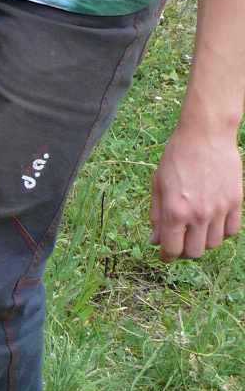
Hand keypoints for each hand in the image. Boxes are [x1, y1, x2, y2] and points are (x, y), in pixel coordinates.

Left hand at [150, 122, 242, 260]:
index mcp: (175, 210)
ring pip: (213, 244)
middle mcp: (198, 214)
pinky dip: (222, 232)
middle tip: (180, 241)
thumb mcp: (158, 184)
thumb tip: (155, 240)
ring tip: (196, 229)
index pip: (172, 249)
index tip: (165, 254)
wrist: (205, 135)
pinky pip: (231, 231)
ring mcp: (219, 209)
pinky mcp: (236, 203)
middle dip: (184, 251)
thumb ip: (156, 215)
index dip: (166, 255)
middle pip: (194, 252)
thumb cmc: (177, 156)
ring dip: (203, 241)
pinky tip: (213, 222)